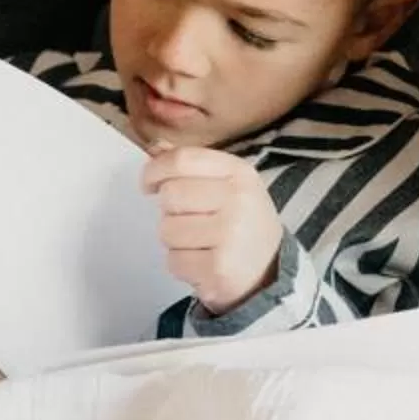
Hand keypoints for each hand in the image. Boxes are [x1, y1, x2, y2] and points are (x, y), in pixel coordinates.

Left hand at [141, 145, 283, 313]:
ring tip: (201, 244)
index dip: (155, 170)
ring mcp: (230, 234)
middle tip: (191, 221)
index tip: (149, 183)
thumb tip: (156, 148)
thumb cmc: (242, 224)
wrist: (270, 271)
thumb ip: (191, 166)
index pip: (182, 160)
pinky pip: (174, 261)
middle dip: (170, 211)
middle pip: (170, 195)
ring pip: (167, 230)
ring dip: (175, 241)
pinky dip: (182, 265)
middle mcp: (238, 200)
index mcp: (239, 173)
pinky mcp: (219, 268)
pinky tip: (204, 263)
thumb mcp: (228, 185)